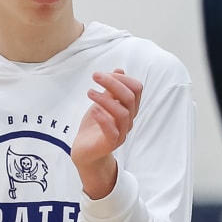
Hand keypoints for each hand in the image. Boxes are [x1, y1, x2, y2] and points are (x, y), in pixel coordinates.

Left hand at [71, 69, 142, 198]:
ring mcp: (121, 133)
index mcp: (128, 109)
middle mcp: (128, 120)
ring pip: (123, 113)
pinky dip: (103, 118)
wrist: (85, 152)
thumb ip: (111, 90)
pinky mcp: (110, 144)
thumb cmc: (95, 127)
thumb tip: (119, 70)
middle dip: (113, 83)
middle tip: (95, 76)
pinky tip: (93, 110)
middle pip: (130, 98)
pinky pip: (112, 131)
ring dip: (106, 99)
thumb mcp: (102, 104)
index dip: (122, 78)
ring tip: (90, 92)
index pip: (136, 89)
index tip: (104, 74)